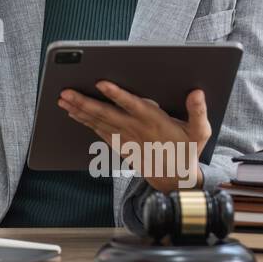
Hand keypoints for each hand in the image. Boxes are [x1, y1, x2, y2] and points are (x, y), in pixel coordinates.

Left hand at [58, 81, 210, 192]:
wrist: (175, 178)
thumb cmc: (186, 149)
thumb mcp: (200, 132)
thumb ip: (198, 111)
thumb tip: (197, 92)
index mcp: (153, 121)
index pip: (132, 105)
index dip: (117, 95)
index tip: (101, 83)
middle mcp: (135, 128)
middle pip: (106, 114)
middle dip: (85, 103)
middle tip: (66, 93)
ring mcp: (125, 137)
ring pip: (98, 122)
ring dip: (79, 111)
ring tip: (62, 100)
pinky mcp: (119, 144)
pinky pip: (98, 131)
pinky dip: (85, 122)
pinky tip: (72, 112)